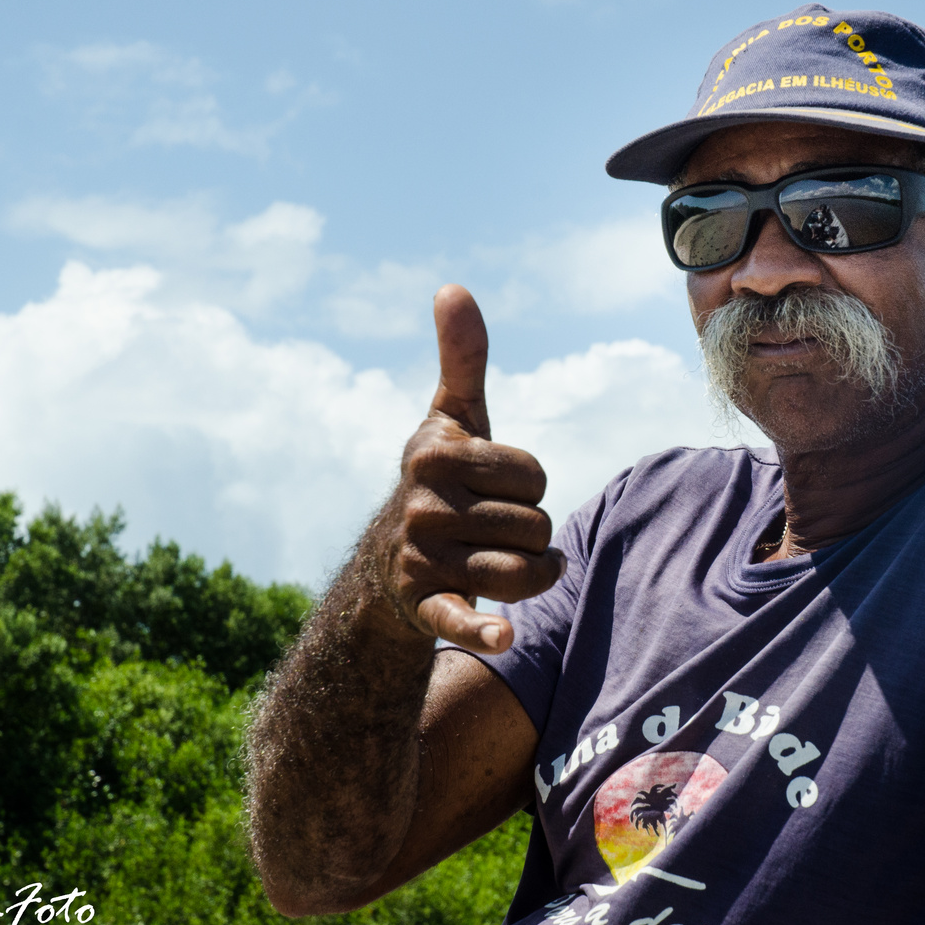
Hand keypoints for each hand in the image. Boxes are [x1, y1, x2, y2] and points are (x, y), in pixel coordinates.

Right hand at [373, 285, 563, 654]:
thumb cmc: (441, 482)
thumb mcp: (453, 420)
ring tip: (504, 564)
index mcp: (434, 455)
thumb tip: (453, 287)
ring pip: (524, 570)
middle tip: (493, 530)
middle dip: (529, 531)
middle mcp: (422, 505)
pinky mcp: (424, 606)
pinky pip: (459, 618)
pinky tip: (505, 637)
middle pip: (534, 524)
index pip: (534, 474)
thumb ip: (463, 358)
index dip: (529, 485)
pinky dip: (482, 630)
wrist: (390, 565)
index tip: (496, 488)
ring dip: (531, 574)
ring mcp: (421, 558)